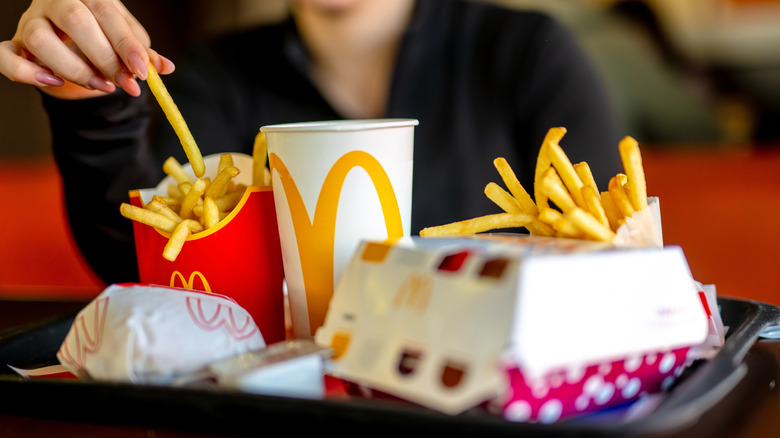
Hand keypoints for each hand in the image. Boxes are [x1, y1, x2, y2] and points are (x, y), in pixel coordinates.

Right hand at [0, 0, 173, 99]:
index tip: (141, 70)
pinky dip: (26, 73)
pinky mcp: (15, 44)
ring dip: (74, 69)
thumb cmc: (103, 38)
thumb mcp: (126, 43)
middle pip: (74, 22)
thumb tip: (165, 67)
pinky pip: (5, 56)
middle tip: (125, 84)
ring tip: (100, 86)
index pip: (106, 13)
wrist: (73, 44)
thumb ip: (143, 54)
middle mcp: (55, 3)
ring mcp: (30, 22)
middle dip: (104, 59)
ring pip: (40, 39)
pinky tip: (53, 82)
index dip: (125, 43)